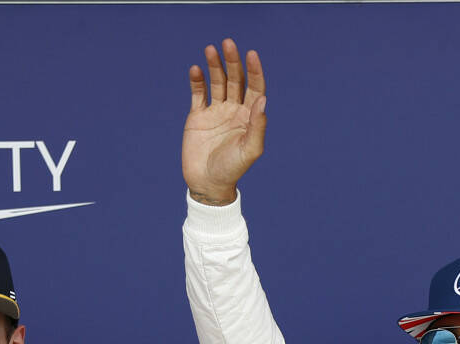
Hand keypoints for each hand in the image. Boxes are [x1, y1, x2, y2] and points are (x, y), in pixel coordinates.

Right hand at [184, 39, 266, 205]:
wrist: (207, 183)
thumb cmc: (232, 169)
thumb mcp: (250, 150)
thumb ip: (258, 126)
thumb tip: (263, 100)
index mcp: (249, 117)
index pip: (255, 87)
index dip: (254, 70)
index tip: (252, 54)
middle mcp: (234, 110)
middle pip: (236, 79)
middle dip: (233, 61)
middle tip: (228, 43)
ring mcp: (216, 111)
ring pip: (217, 82)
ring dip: (215, 66)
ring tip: (210, 50)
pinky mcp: (198, 115)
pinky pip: (198, 93)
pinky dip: (197, 80)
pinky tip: (196, 70)